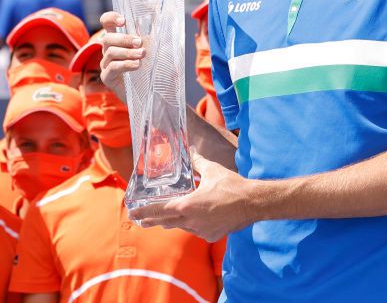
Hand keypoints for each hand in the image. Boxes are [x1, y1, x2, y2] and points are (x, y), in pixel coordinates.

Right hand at [99, 11, 145, 103]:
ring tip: (142, 55)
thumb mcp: (152, 48)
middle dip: (124, 39)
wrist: (149, 93)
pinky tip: (137, 65)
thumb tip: (156, 16)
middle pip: (107, 38)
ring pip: (110, 52)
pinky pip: (113, 67)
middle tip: (139, 43)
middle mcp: (108, 50)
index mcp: (117, 40)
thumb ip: (150, 36)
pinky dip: (126, 64)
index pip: (106, 23)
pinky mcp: (107, 77)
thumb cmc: (149, 68)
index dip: (110, 18)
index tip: (123, 21)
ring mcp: (106, 64)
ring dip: (128, 52)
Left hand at [128, 150, 254, 241]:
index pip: (159, 210)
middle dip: (152, 220)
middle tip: (141, 220)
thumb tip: (191, 150)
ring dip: (174, 221)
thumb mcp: (213, 170)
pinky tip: (196, 219)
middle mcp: (191, 221)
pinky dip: (193, 224)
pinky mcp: (211, 236)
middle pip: (166, 222)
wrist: (253, 203)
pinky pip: (196, 231)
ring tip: (165, 218)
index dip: (144, 212)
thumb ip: (198, 162)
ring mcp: (201, 231)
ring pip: (182, 227)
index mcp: (187, 206)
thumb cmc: (232, 186)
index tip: (133, 213)